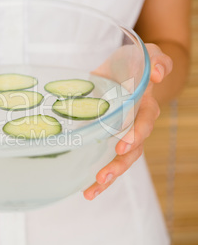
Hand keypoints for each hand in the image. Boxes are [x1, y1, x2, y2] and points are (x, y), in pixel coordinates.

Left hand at [83, 43, 172, 199]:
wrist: (125, 69)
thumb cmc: (135, 63)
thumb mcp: (147, 54)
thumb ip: (158, 60)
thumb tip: (159, 74)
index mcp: (144, 105)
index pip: (143, 123)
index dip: (135, 135)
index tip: (121, 146)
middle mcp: (136, 124)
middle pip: (133, 149)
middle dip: (119, 165)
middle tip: (103, 177)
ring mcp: (123, 133)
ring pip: (121, 160)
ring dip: (108, 177)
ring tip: (92, 191)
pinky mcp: (108, 137)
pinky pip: (106, 158)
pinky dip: (99, 174)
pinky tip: (86, 188)